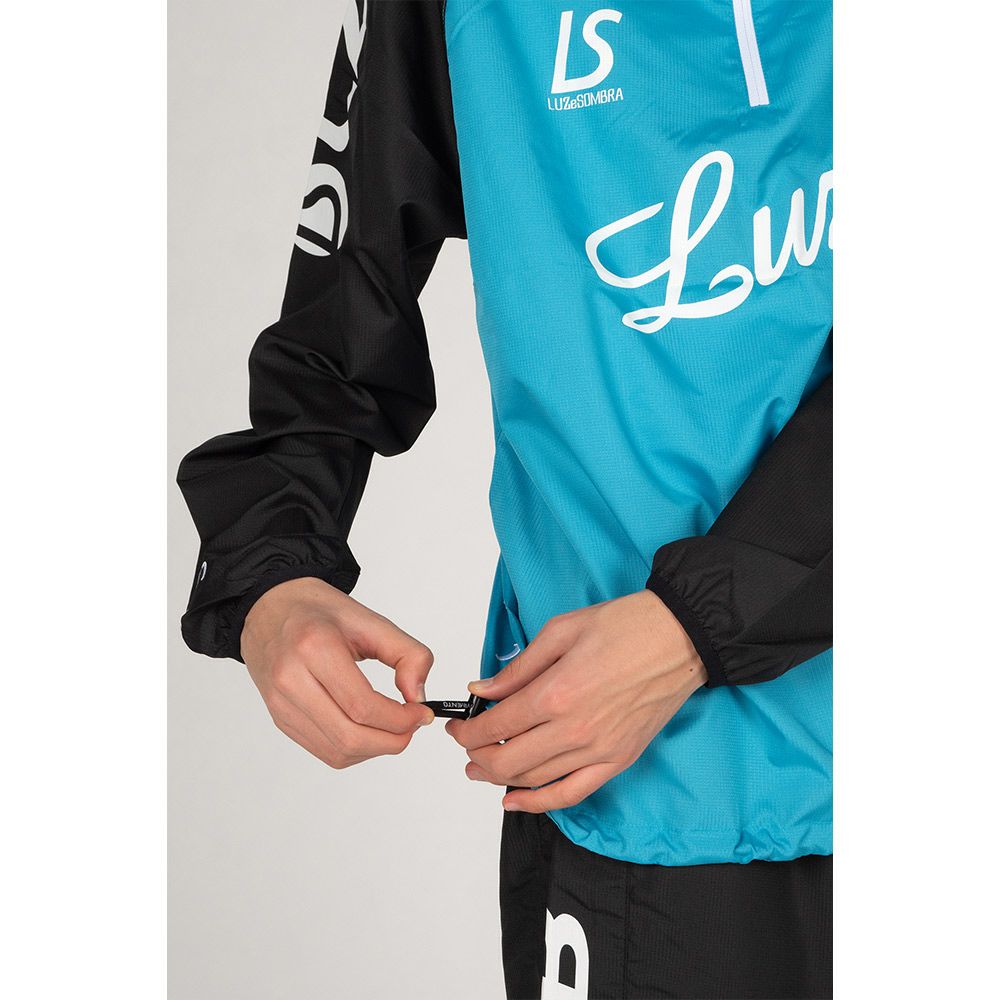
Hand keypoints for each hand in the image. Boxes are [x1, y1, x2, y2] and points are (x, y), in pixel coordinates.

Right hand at [241, 577, 434, 768]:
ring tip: (392, 729)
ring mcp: (281, 703)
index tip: (421, 712)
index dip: (400, 719)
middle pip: (349, 736)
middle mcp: (291, 678)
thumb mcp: (371, 619)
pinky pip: (323, 751)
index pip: (363, 706)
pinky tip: (368, 730)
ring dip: (374, 749)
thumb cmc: (320, 611)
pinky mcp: (280, 718)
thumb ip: (408, 654)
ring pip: (337, 752)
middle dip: (392, 740)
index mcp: (314, 647)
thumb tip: (418, 697)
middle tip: (412, 727)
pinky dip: (354, 750)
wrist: (271, 607)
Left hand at [446, 590, 706, 811]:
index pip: (495, 726)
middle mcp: (574, 729)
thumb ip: (518, 668)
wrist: (680, 637)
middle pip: (507, 761)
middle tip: (464, 747)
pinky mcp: (618, 760)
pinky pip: (572, 793)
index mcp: (555, 692)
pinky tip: (515, 800)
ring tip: (481, 769)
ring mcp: (598, 750)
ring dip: (499, 779)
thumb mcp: (560, 631)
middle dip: (476, 757)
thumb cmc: (626, 626)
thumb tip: (483, 689)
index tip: (457, 727)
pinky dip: (539, 802)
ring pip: (534, 780)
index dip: (467, 731)